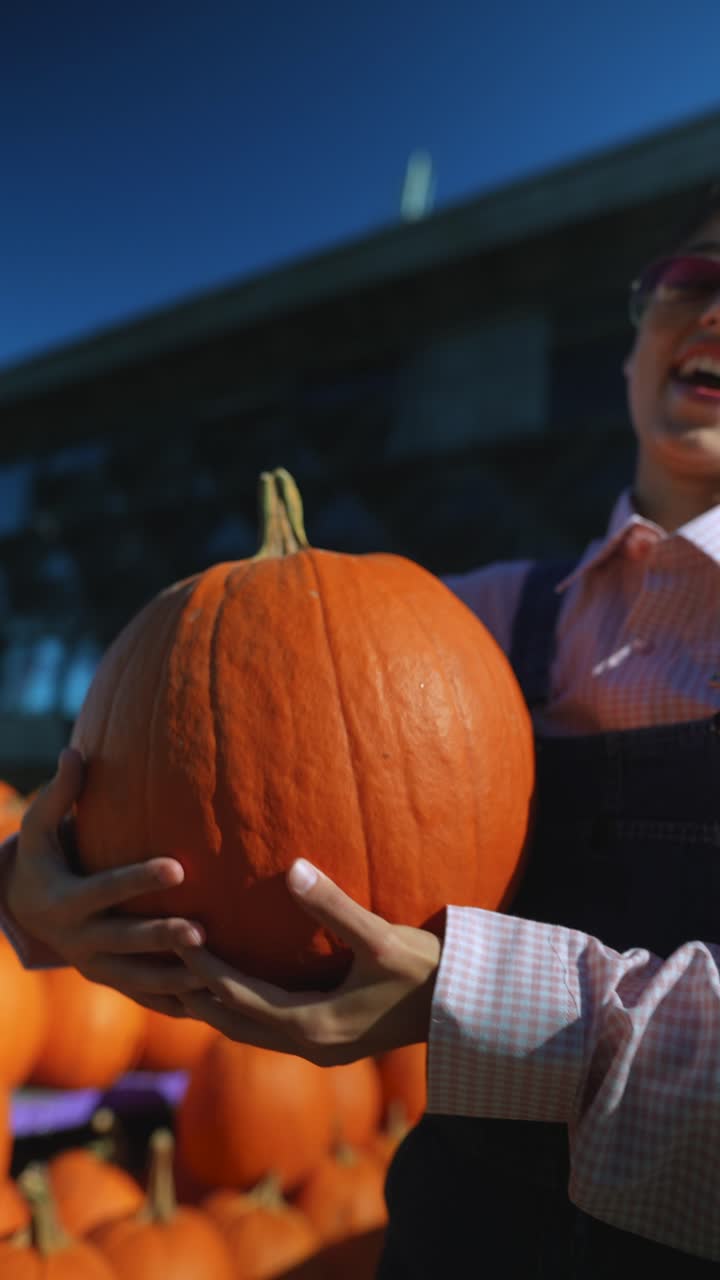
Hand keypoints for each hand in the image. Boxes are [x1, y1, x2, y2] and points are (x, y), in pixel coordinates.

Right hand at [7, 747, 206, 1015]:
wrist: (23, 912)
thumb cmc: (43, 857)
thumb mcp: (39, 828)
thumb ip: (60, 794)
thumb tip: (73, 750)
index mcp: (65, 901)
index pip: (106, 890)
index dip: (139, 879)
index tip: (178, 867)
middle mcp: (79, 940)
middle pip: (126, 941)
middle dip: (163, 938)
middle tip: (204, 932)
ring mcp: (95, 967)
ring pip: (138, 979)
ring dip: (175, 979)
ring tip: (216, 974)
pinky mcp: (111, 983)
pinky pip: (144, 998)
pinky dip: (174, 1004)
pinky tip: (212, 1005)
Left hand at [178, 858, 441, 1064]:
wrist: (465, 1010)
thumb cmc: (427, 970)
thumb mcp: (381, 937)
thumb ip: (334, 905)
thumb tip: (292, 868)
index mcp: (313, 1025)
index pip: (239, 998)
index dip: (204, 971)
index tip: (176, 941)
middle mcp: (311, 1046)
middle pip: (235, 1023)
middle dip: (199, 994)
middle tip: (162, 963)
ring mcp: (322, 1050)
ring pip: (251, 1032)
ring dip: (218, 1005)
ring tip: (186, 976)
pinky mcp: (333, 1044)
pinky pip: (272, 1029)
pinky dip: (245, 1009)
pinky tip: (242, 985)